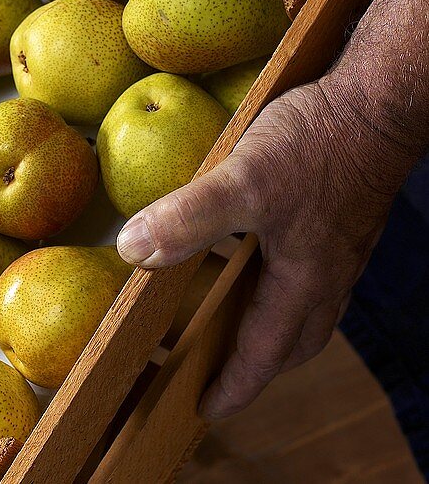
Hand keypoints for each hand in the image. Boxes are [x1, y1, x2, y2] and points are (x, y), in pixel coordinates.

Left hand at [115, 74, 408, 418]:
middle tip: (220, 373)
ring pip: (304, 305)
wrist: (378, 101)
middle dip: (258, 364)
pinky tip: (252, 251)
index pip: (266, 353)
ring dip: (269, 323)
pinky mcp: (337, 217)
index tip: (208, 409)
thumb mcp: (241, 180)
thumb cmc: (317, 142)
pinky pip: (308, 269)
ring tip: (229, 318)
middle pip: (293, 340)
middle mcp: (326, 272)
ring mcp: (337, 245)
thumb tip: (133, 252)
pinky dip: (278, 280)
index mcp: (303, 280)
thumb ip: (188, 218)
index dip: (235, 383)